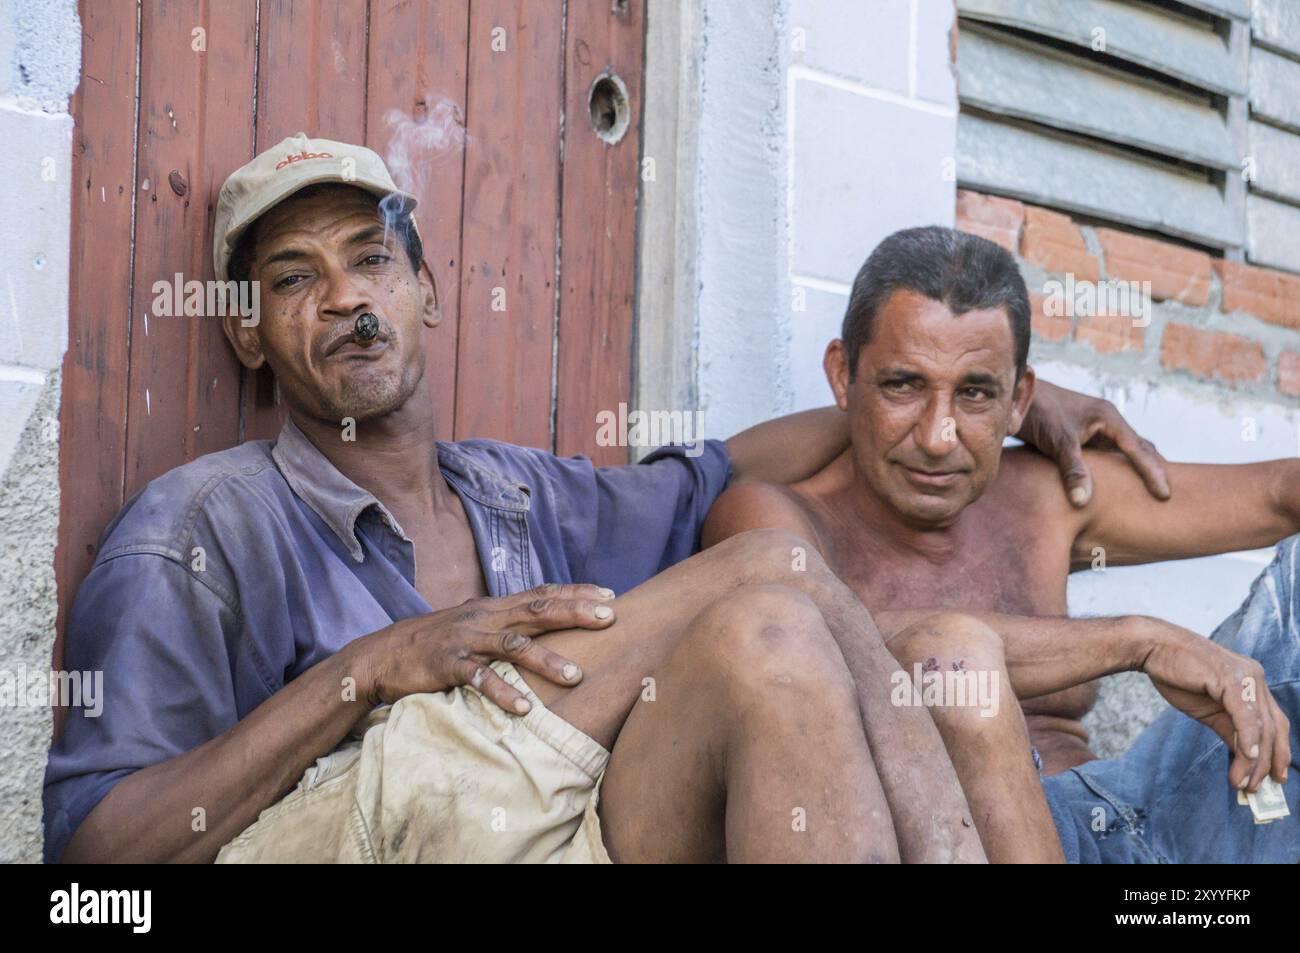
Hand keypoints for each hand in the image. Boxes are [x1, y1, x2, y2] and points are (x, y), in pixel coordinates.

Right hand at [354, 583, 616, 712]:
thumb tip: (543, 621)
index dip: (576, 593)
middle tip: (610, 619)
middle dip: (575, 613)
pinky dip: (503, 692)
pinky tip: (525, 708)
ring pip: (513, 646)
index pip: (542, 593)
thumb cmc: (436, 641)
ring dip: (547, 660)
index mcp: (494, 606)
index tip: (610, 596)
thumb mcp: (474, 622)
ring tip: (577, 675)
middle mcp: (485, 617)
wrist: (384, 653)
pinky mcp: (448, 664)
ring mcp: (467, 640)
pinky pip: (480, 679)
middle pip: (537, 611)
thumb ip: (506, 620)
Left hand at [1017, 379, 1170, 506]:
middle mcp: (1107, 422)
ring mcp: (1095, 429)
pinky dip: (1115, 470)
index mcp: (1109, 418)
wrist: (1015, 397)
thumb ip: (1073, 470)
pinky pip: (1106, 456)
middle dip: (1153, 470)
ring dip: (1136, 471)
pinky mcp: (1082, 437)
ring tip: (1149, 495)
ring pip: (1123, 453)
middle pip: (1139, 449)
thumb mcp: (1058, 441)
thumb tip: (1084, 501)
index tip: (1165, 495)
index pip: (1139, 449)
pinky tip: (1116, 486)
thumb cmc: (1038, 412)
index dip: (1153, 473)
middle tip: (1167, 497)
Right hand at [1136, 617, 1289, 791]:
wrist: (1152, 647)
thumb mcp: (1208, 708)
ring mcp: (1246, 678)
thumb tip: (1244, 756)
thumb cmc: (1176, 674)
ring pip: (1261, 726)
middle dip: (1268, 762)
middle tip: (1256, 788)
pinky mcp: (1231, 679)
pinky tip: (1245, 758)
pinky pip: (1246, 716)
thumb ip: (1229, 729)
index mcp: (1253, 683)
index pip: (1274, 723)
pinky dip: (1248, 740)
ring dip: (1254, 760)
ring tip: (1243, 783)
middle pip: (1274, 728)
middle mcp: (1256, 678)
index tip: (1272, 778)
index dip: (1277, 752)